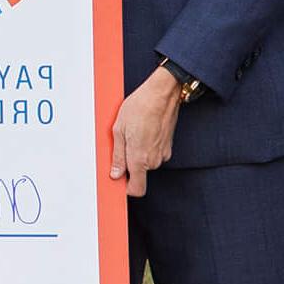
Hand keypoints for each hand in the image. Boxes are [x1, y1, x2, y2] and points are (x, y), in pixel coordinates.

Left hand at [109, 67, 182, 196]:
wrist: (161, 94)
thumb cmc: (139, 108)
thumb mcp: (118, 131)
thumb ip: (117, 156)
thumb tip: (115, 174)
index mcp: (140, 159)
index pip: (137, 189)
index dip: (127, 188)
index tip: (119, 179)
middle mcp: (154, 160)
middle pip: (140, 173)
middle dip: (130, 163)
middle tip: (123, 143)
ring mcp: (163, 153)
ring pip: (147, 162)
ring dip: (138, 153)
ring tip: (133, 133)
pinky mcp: (168, 145)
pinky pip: (154, 152)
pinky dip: (147, 146)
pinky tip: (142, 130)